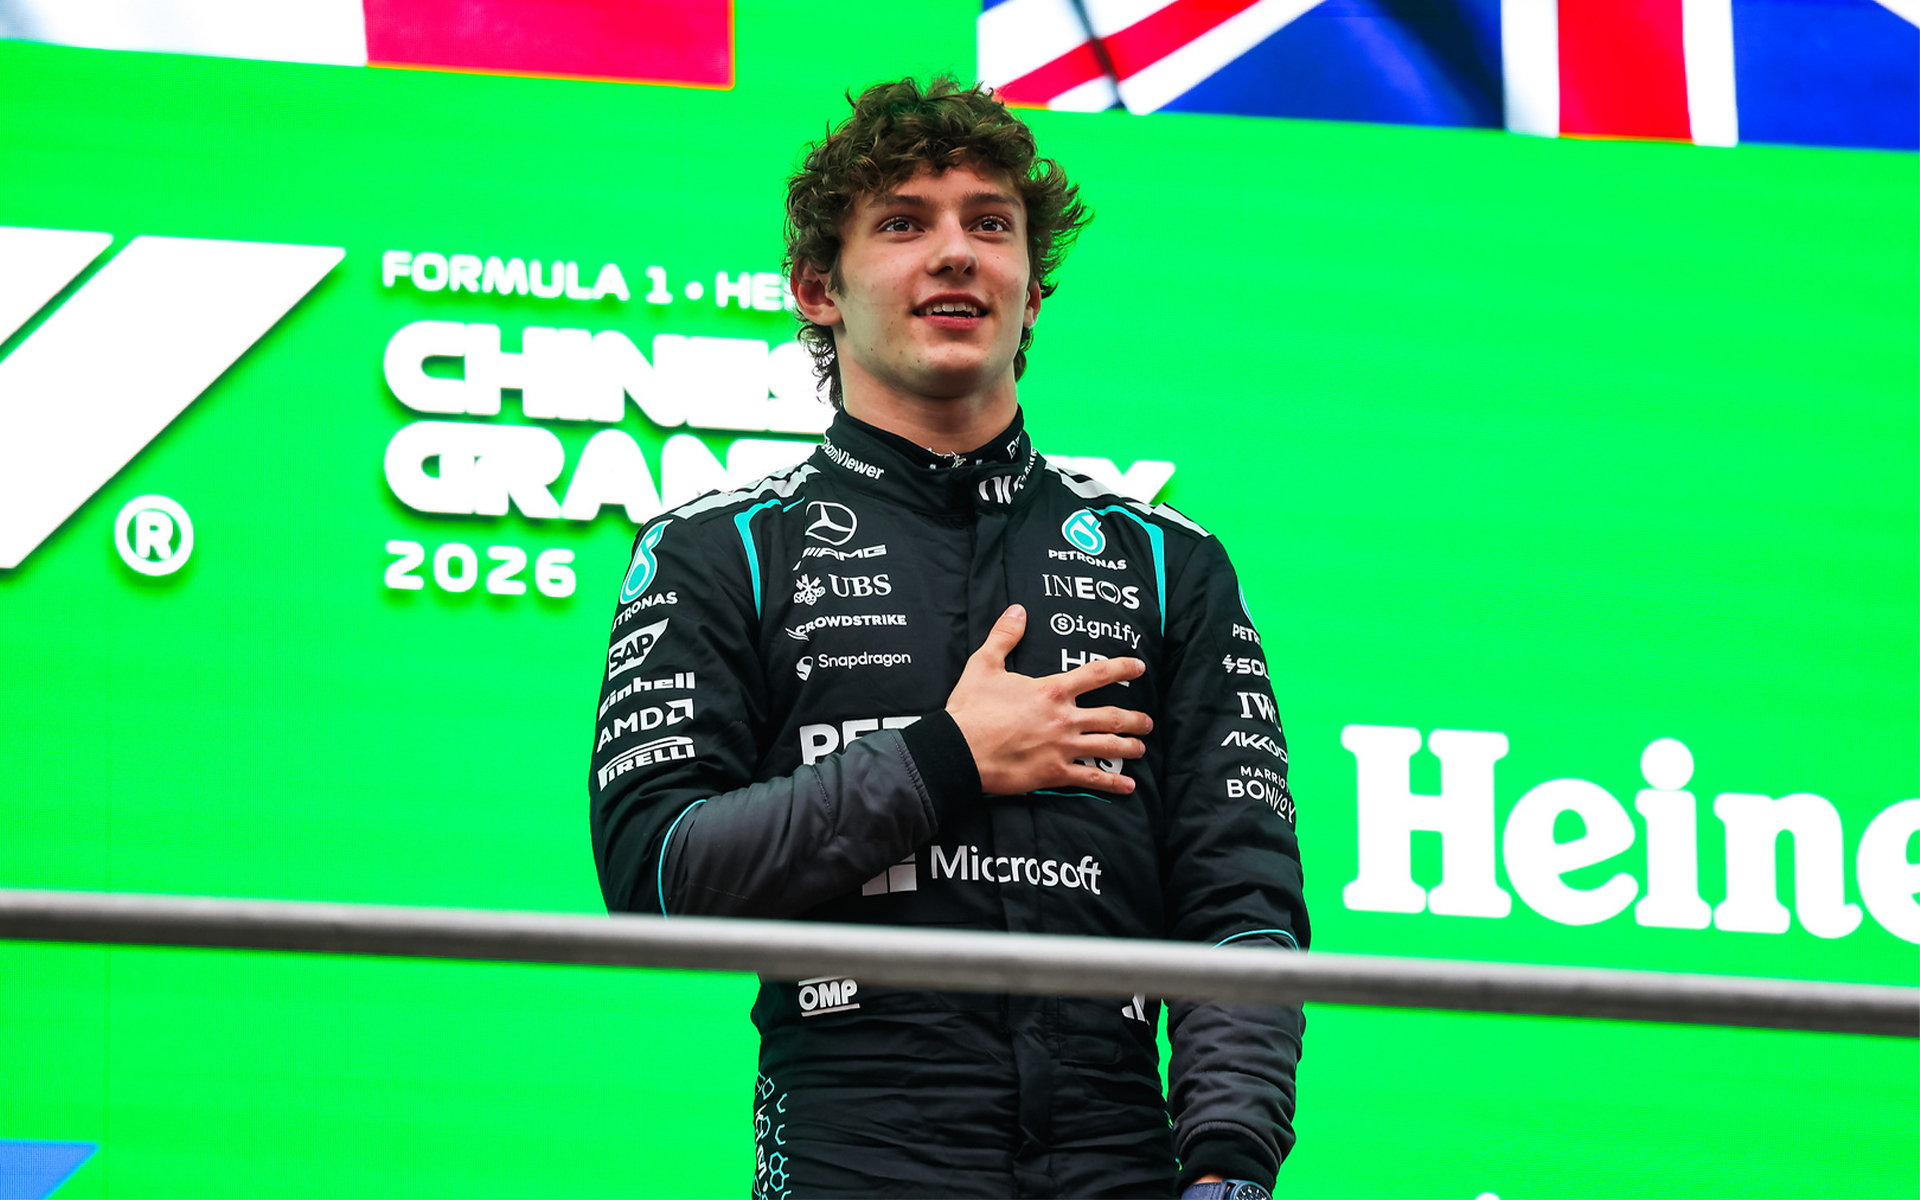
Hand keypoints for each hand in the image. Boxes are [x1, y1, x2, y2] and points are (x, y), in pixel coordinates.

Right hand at [945, 604, 1150, 795]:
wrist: (958, 750)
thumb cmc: (971, 708)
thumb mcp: (984, 665)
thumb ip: (1004, 636)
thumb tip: (1017, 610)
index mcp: (1053, 690)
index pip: (1097, 674)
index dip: (1122, 668)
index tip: (1140, 668)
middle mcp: (1065, 719)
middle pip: (1113, 716)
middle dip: (1135, 719)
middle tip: (1147, 721)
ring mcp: (1063, 748)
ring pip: (1108, 747)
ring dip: (1129, 747)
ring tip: (1141, 748)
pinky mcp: (1054, 773)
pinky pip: (1091, 778)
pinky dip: (1112, 783)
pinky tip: (1128, 785)